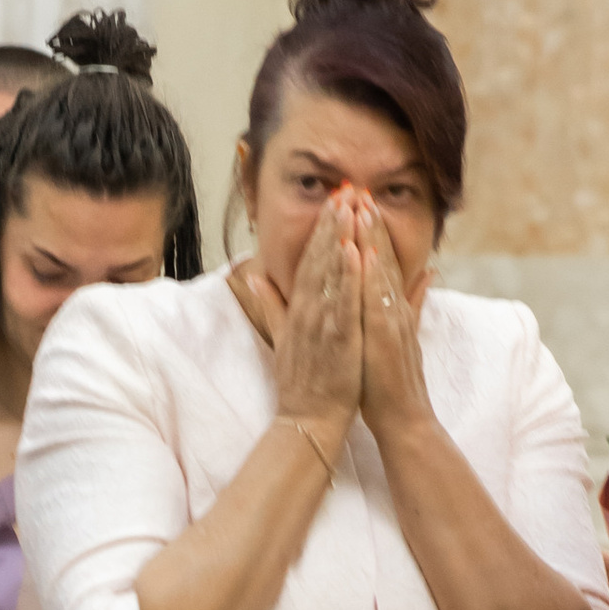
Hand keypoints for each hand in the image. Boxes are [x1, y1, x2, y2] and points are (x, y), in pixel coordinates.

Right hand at [267, 199, 361, 444]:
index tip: (333, 200)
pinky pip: (343, 302)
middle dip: (333, 223)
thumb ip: (270, 304)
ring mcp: (322, 324)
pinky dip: (348, 277)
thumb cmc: (301, 382)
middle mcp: (309, 311)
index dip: (322, 229)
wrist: (307, 420)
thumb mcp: (281, 337)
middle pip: (321, 259)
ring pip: (332, 273)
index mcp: (299, 309)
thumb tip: (253, 277)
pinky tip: (355, 251)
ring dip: (341, 238)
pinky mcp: (337, 339)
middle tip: (345, 189)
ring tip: (351, 207)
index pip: (310, 260)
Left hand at [350, 200, 432, 446]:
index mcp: (391, 306)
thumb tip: (428, 273)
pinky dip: (371, 274)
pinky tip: (364, 250)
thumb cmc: (390, 381)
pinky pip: (378, 298)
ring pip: (381, 269)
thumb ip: (412, 302)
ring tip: (360, 204)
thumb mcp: (401, 334)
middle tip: (357, 187)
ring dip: (372, 236)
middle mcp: (394, 307)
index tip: (358, 199)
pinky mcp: (386, 335)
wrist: (404, 418)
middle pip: (382, 256)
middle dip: (370, 220)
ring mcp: (392, 319)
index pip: (380, 260)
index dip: (371, 229)